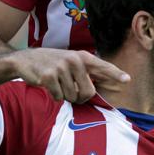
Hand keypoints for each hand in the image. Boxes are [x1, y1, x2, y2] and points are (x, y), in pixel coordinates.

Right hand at [12, 49, 129, 102]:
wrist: (26, 59)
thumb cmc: (52, 63)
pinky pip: (58, 97)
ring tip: (57, 84)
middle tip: (71, 91)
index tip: (127, 79)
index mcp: (82, 57)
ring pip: (72, 96)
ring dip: (65, 96)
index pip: (102, 66)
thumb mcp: (71, 62)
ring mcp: (61, 67)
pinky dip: (54, 96)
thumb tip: (99, 87)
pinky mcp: (49, 76)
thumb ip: (86, 72)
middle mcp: (74, 60)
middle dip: (80, 98)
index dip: (115, 74)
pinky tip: (48, 85)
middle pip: (88, 92)